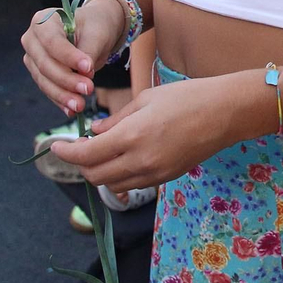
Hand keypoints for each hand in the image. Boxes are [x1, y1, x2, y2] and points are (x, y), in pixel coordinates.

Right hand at [22, 0, 127, 115]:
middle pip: (45, 64)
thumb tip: (82, 73)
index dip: (68, 57)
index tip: (88, 67)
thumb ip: (88, 50)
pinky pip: (48, 90)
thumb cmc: (96, 26)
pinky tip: (71, 110)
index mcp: (44, 20)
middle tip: (88, 89)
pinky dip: (60, 101)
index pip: (52, 42)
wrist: (96, 31)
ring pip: (44, 81)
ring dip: (62, 95)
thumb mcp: (97, 33)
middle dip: (67, 80)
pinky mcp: (39, 75)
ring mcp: (33, 59)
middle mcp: (32, 39)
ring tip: (80, 105)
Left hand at [49, 77, 227, 192]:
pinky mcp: (166, 178)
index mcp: (132, 136)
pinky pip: (132, 184)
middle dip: (80, 164)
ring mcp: (154, 174)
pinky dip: (119, 175)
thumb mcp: (146, 99)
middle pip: (94, 176)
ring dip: (99, 172)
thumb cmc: (188, 97)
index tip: (56, 145)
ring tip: (99, 153)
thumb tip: (94, 131)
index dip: (66, 152)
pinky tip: (122, 158)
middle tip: (77, 148)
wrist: (226, 113)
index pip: (85, 155)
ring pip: (112, 185)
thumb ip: (116, 120)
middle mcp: (140, 161)